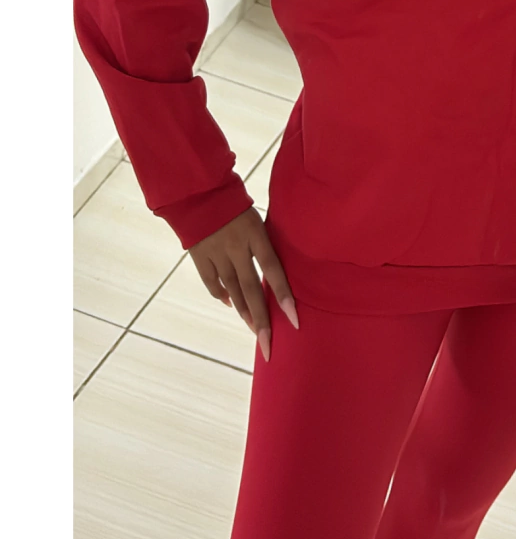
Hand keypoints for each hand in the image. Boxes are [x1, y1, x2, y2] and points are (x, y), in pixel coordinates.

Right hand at [188, 206, 297, 361]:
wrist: (198, 191)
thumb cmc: (236, 202)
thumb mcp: (257, 217)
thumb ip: (266, 241)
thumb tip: (277, 269)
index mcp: (255, 233)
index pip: (273, 269)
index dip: (283, 295)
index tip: (295, 320)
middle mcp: (236, 246)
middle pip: (252, 289)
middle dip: (262, 320)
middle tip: (269, 346)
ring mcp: (216, 253)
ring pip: (233, 291)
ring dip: (245, 313)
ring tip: (256, 331)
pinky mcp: (199, 257)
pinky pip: (213, 283)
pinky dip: (223, 296)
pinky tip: (231, 305)